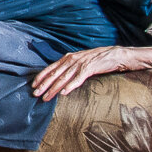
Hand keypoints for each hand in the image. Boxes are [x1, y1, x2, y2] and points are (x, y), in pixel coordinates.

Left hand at [29, 44, 151, 101]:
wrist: (119, 54)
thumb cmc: (100, 60)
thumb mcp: (83, 63)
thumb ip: (72, 68)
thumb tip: (61, 78)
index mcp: (70, 57)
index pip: (52, 67)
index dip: (42, 77)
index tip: (33, 86)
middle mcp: (73, 59)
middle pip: (55, 73)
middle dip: (44, 84)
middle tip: (35, 94)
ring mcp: (82, 63)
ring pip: (64, 77)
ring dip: (54, 88)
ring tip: (46, 97)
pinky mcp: (92, 67)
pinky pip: (79, 78)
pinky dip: (70, 85)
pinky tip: (64, 93)